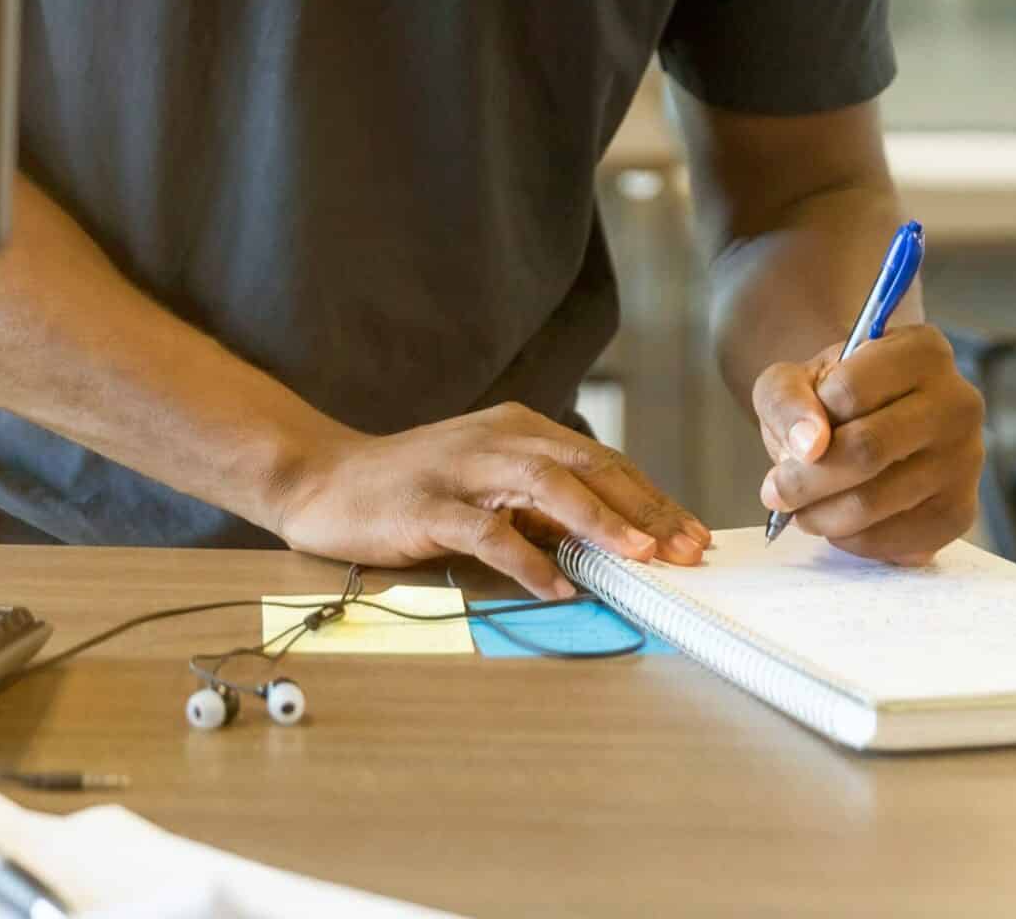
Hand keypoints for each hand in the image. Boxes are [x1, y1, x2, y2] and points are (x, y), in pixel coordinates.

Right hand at [267, 405, 711, 601]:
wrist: (324, 478)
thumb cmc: (411, 487)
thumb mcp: (486, 484)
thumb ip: (540, 504)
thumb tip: (610, 539)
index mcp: (516, 428)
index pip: (600, 460)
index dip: (650, 498)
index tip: (691, 536)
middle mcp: (496, 438)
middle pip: (586, 466)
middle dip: (643, 509)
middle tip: (685, 550)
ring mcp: (461, 469)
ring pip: (545, 486)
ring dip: (597, 521)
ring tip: (638, 556)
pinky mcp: (427, 505)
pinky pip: (487, 531)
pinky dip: (527, 559)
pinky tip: (557, 587)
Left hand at [753, 324, 983, 564]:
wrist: (868, 422)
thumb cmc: (830, 396)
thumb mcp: (792, 379)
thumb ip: (787, 400)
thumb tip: (809, 446)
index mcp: (922, 351)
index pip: (849, 391)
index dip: (808, 419)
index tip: (792, 432)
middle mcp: (958, 402)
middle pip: (867, 450)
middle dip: (806, 480)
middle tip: (775, 491)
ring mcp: (967, 461)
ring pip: (878, 500)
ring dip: (822, 514)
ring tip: (800, 508)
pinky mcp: (961, 512)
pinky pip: (899, 540)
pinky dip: (854, 539)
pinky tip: (836, 522)